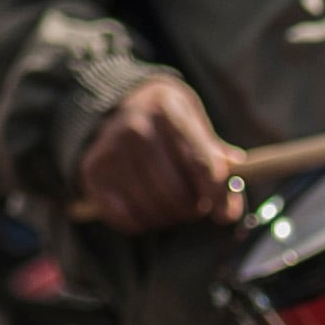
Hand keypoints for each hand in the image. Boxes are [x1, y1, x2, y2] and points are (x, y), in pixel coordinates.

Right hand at [76, 75, 239, 232]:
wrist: (116, 102)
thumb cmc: (165, 118)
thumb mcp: (193, 120)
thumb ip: (215, 156)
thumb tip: (232, 202)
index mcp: (167, 109)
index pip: (201, 164)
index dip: (217, 196)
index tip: (224, 213)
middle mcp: (135, 127)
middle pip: (176, 194)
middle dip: (192, 209)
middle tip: (194, 206)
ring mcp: (110, 150)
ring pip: (152, 209)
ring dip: (169, 218)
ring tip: (172, 206)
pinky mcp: (93, 172)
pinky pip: (125, 218)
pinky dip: (141, 222)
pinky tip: (146, 208)